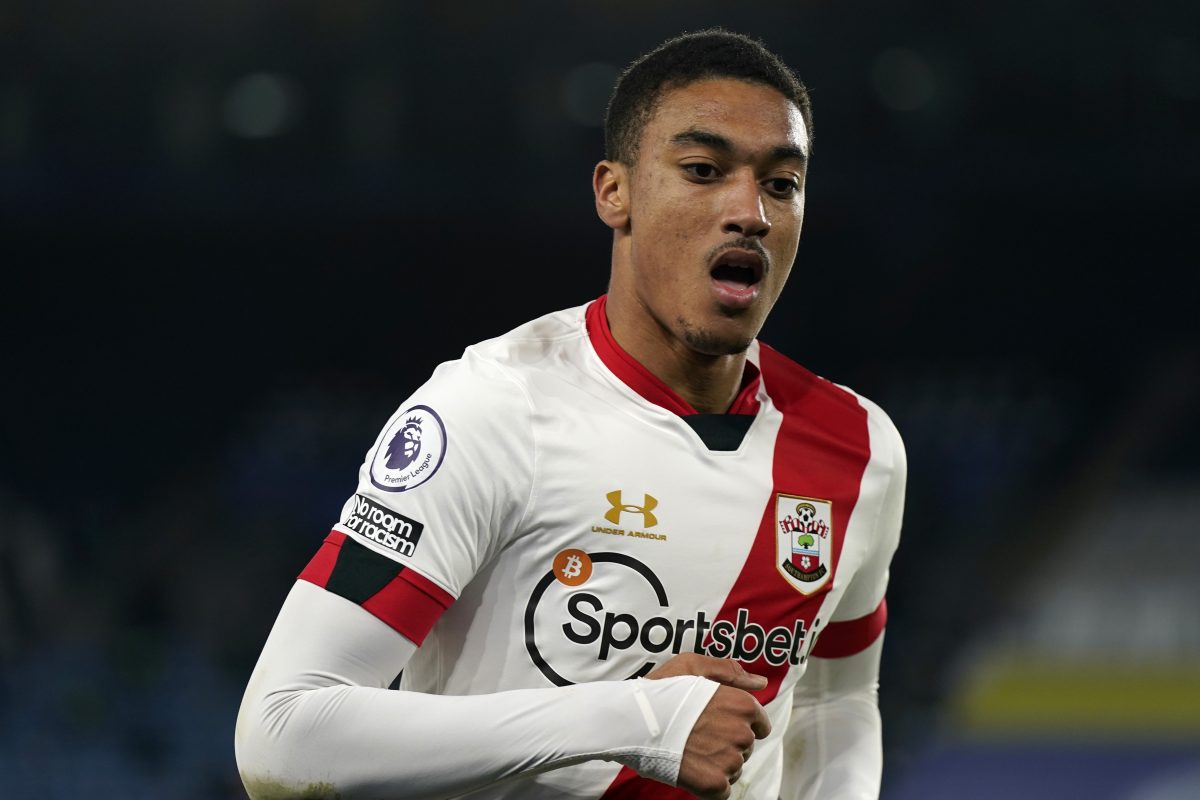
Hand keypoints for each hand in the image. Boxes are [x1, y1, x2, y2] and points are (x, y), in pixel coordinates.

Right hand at [646, 654, 770, 798]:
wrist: (631, 721)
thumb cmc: (659, 690)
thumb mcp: (693, 665)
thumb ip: (730, 672)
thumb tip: (760, 683)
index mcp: (741, 704)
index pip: (760, 723)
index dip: (739, 722)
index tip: (718, 722)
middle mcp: (741, 733)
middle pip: (745, 745)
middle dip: (727, 741)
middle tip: (697, 733)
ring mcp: (729, 760)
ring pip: (734, 767)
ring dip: (717, 762)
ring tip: (691, 750)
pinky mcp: (714, 783)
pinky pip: (723, 790)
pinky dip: (710, 784)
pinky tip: (691, 768)